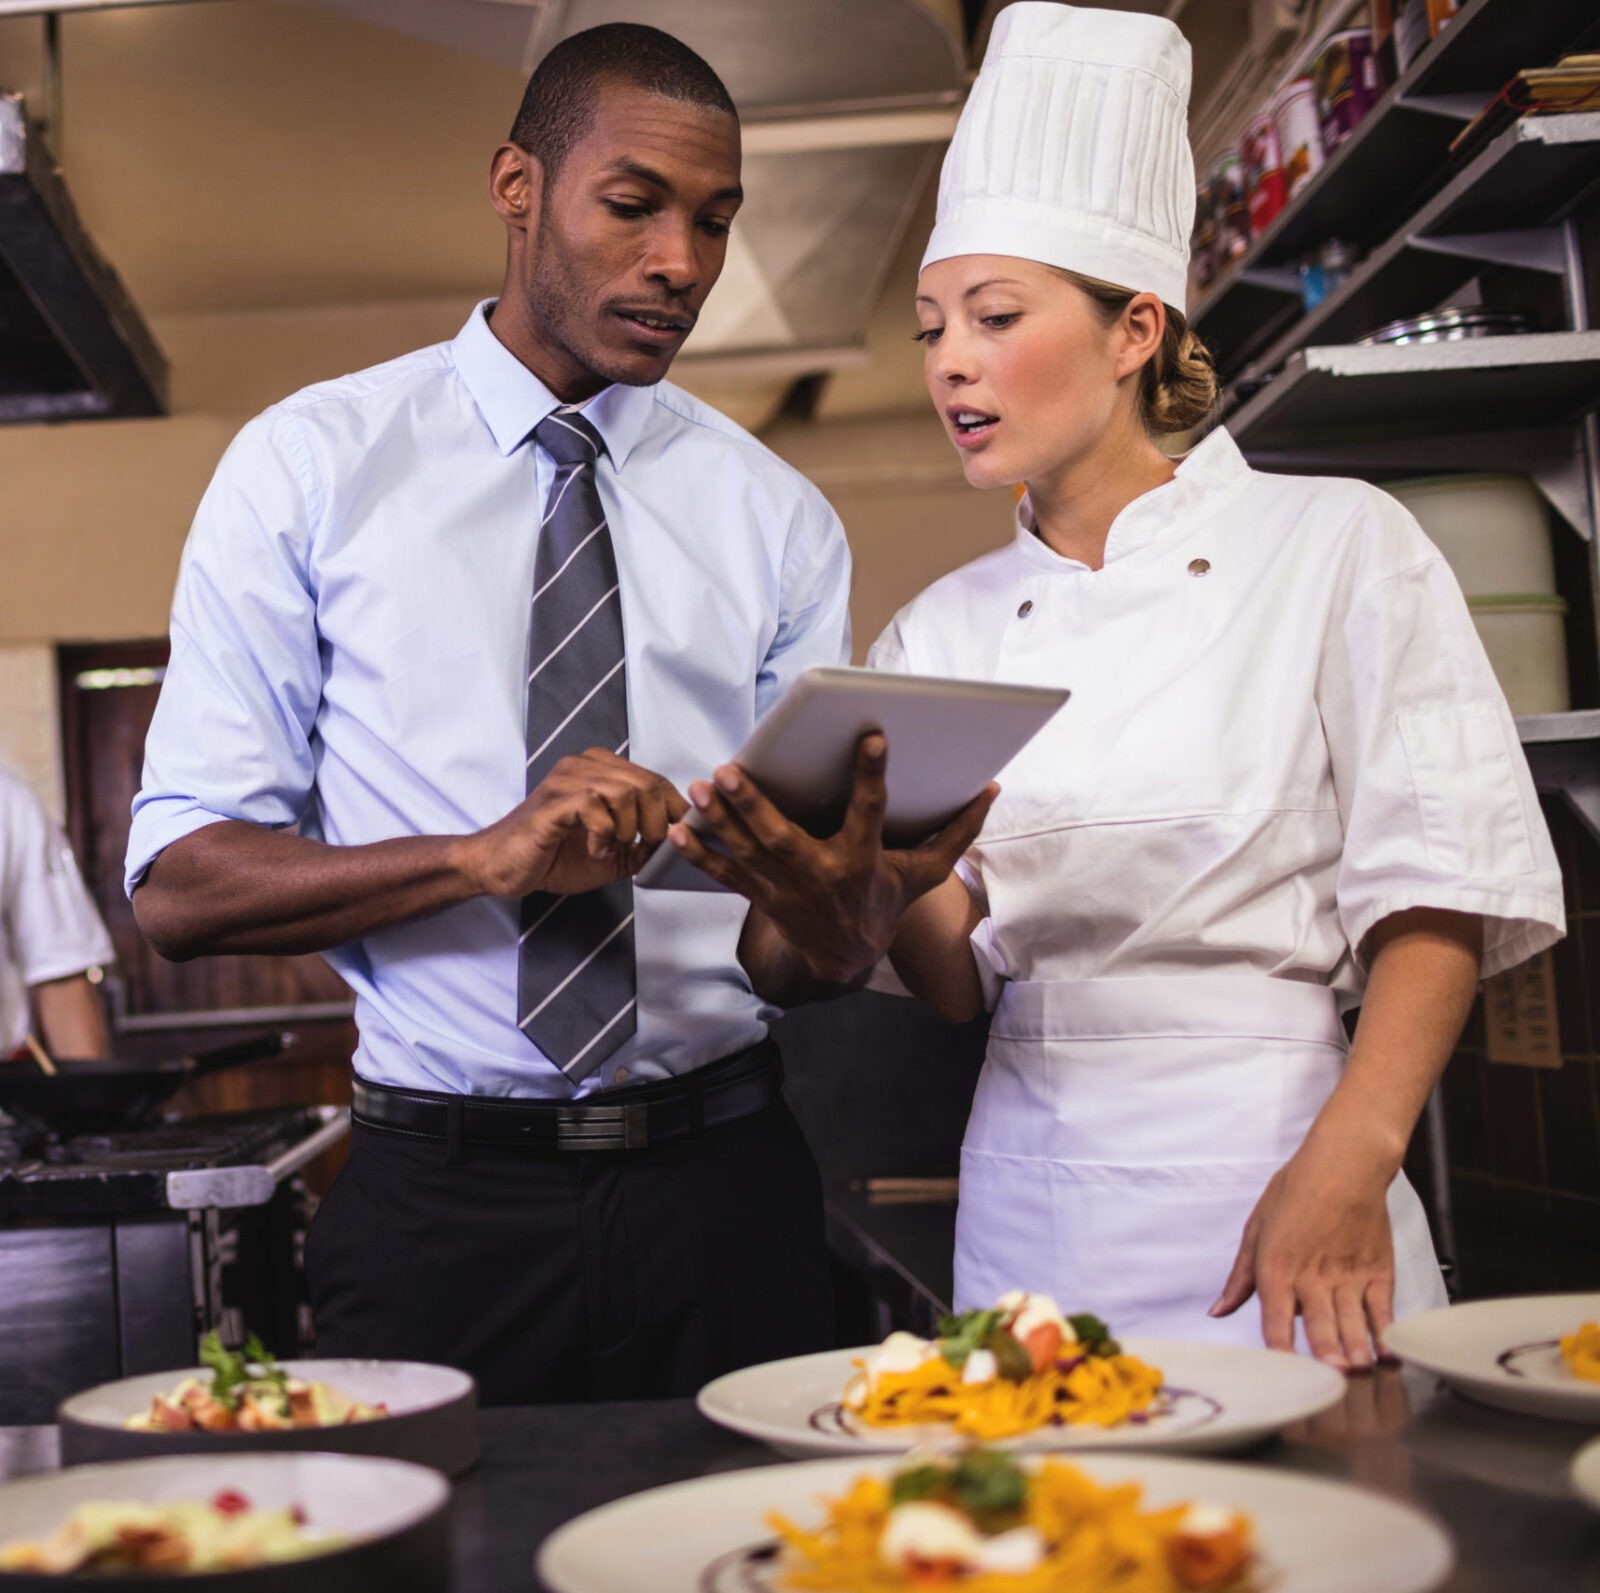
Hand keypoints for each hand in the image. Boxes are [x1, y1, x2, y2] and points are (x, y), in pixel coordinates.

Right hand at [459, 749, 687, 898]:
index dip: (674, 808)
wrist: (504, 867)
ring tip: (613, 847)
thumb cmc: (553, 855)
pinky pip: (596, 806)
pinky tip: (594, 849)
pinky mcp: (553, 802)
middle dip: (655, 822)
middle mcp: (584, 766)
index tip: (678, 834)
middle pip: (646, 783)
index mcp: (601, 771)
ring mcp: (567, 781)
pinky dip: (603, 834)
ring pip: (625, 792)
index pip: (655, 779)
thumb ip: (642, 845)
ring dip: (628, 829)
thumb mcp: (612, 854)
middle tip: (642, 846)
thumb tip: (676, 841)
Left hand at [666, 733, 997, 985]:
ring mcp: (785, 888)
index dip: (872, 775)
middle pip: (782, 836)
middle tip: (729, 769)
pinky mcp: (761, 896)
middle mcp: (820, 874)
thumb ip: (957, 831)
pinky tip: (676, 830)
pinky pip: (726, 874)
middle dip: (753, 804)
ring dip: (720, 820)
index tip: (870, 737)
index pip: (870, 811)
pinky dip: (700, 854)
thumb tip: (990, 789)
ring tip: (699, 787)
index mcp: (862, 860)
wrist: (846, 958)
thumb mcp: (925, 873)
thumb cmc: (885, 902)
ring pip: (747, 851)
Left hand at [1209, 1132, 1396, 1370]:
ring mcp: (1348, 1275)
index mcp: (1277, 1266)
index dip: (1278, 1350)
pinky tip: (1388, 1354)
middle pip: (1317, 1324)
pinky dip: (1386, 1334)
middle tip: (1328, 1380)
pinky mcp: (1377, 1271)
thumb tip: (1218, 1310)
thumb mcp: (1256, 1227)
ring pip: (1351, 1322)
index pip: (1274, 1318)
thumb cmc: (1295, 1190)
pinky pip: (1382, 1310)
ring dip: (1355, 1350)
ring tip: (1357, 1372)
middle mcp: (1312, 1275)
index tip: (1280, 1375)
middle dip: (1323, 1355)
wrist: (1345, 1163)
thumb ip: (1240, 1276)